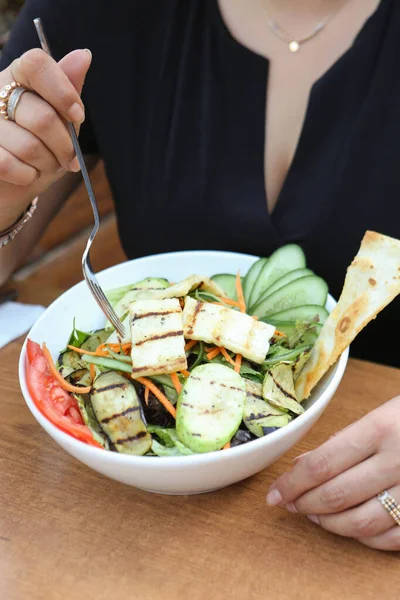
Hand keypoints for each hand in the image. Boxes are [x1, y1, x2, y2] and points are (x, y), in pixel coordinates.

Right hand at [0, 48, 91, 226]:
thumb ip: (69, 90)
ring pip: (30, 146)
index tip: (78, 116)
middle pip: (43, 117)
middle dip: (65, 147)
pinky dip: (27, 176)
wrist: (14, 182)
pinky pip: (9, 164)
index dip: (63, 92)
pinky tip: (27, 174)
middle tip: (68, 158)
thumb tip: (84, 55)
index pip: (37, 64)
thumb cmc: (41, 146)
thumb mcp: (61, 119)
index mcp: (18, 76)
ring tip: (44, 164)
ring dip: (47, 164)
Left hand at [267, 396, 399, 550]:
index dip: (291, 483)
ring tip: (314, 515)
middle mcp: (398, 460)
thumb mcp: (381, 414)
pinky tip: (350, 527)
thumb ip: (344, 440)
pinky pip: (391, 538)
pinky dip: (364, 538)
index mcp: (380, 429)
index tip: (274, 493)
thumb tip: (302, 465)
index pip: (321, 463)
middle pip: (336, 495)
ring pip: (361, 523)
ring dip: (329, 524)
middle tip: (289, 503)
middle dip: (304, 504)